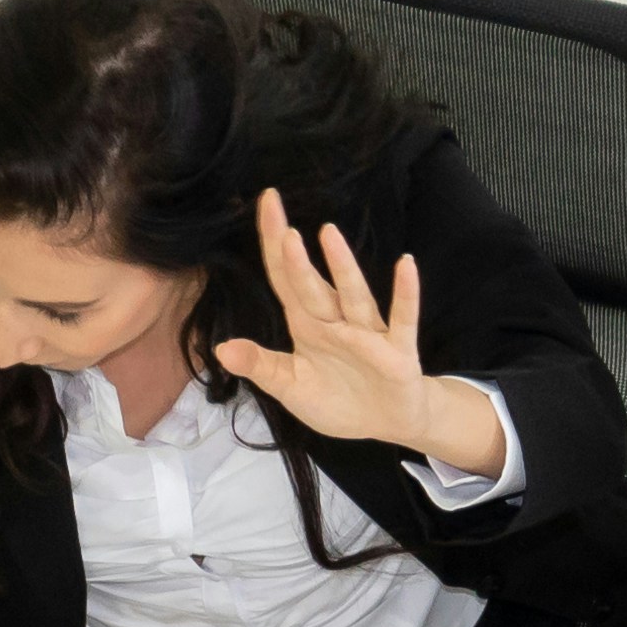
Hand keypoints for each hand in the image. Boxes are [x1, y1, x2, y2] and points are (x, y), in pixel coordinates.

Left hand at [211, 185, 505, 473]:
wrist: (386, 424)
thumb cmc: (338, 400)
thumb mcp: (291, 387)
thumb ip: (260, 366)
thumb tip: (220, 349)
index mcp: (307, 325)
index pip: (284, 279)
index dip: (272, 245)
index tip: (266, 202)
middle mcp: (335, 322)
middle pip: (311, 285)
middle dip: (294, 257)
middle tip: (281, 222)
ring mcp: (367, 334)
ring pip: (351, 296)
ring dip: (341, 267)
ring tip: (328, 233)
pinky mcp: (396, 352)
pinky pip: (401, 319)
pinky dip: (405, 294)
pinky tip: (405, 265)